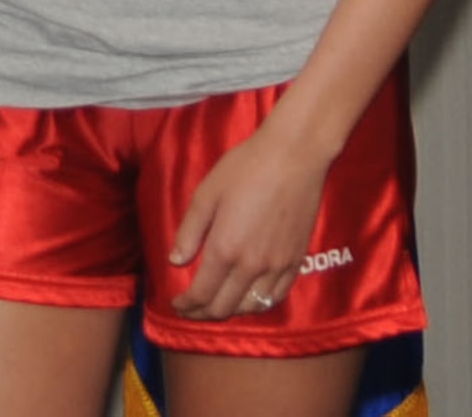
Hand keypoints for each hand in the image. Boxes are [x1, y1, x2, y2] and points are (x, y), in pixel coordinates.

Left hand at [166, 115, 330, 320]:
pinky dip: (258, 305)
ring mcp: (277, 267)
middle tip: (190, 309)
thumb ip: (190, 231)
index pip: (202, 294)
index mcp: (225, 248)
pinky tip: (248, 298)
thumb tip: (175, 262)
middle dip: (202, 314)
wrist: (293, 158)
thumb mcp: (206, 193)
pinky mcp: (296, 262)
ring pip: (250, 308)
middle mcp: (252, 266)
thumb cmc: (245, 168)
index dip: (186, 305)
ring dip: (229, 312)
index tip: (176, 304)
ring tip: (215, 305)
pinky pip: (276, 297)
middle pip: (225, 308)